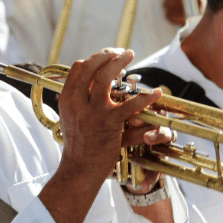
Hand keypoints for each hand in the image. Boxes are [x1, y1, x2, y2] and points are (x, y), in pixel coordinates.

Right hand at [39, 48, 163, 222]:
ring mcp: (94, 111)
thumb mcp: (70, 118)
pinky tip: (156, 93)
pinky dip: (146, 97)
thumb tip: (87, 82)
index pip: (78, 68)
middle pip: (92, 66)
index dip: (95, 58)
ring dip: (120, 63)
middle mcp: (77, 102)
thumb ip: (77, 100)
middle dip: (107, 55)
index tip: (107, 57)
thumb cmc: (78, 145)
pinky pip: (130, 104)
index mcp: (67, 99)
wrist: (79, 169)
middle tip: (121, 53)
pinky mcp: (110, 123)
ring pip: (107, 76)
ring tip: (130, 56)